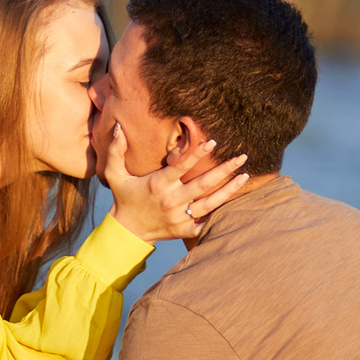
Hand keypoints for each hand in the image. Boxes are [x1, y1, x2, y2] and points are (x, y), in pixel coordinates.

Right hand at [102, 124, 248, 243]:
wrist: (127, 231)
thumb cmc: (124, 198)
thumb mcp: (114, 175)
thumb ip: (116, 151)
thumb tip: (118, 127)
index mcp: (158, 184)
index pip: (181, 166)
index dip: (197, 153)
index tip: (213, 141)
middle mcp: (171, 201)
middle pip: (203, 184)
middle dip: (224, 170)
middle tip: (242, 157)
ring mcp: (180, 217)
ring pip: (211, 203)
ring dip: (230, 190)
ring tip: (245, 176)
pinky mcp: (185, 230)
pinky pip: (207, 222)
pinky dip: (221, 214)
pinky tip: (236, 202)